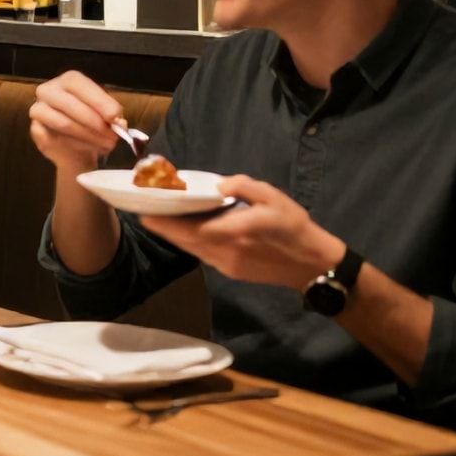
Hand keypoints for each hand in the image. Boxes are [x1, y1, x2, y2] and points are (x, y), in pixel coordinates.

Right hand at [27, 70, 124, 172]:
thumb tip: (118, 123)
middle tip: (113, 137)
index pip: (79, 84)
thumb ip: (111, 115)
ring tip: (106, 145)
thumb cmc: (92, 123)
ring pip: (63, 123)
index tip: (115, 118)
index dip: (98, 101)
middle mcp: (48, 90)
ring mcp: (38, 110)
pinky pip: (55, 139)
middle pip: (69, 104)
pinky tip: (89, 149)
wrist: (75, 147)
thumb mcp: (106, 115)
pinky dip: (76, 145)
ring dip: (88, 136)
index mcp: (68, 80)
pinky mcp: (35, 130)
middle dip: (94, 122)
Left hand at [140, 175, 345, 289]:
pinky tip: (182, 232)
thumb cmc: (294, 227)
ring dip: (174, 236)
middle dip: (163, 228)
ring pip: (192, 249)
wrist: (312, 265)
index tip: (148, 211)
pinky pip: (202, 255)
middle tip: (142, 214)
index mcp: (237, 231)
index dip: (168, 222)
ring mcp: (227, 264)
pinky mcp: (230, 271)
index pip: (193, 227)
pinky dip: (189, 243)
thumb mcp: (275, 199)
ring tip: (156, 220)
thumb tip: (220, 184)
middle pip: (186, 240)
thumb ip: (246, 188)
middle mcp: (227, 251)